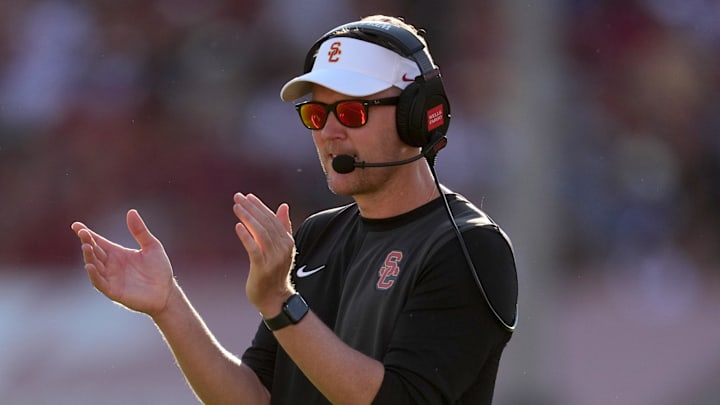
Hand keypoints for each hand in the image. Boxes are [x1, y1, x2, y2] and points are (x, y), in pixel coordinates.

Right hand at [70, 209, 174, 316]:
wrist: (167, 292)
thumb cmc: (159, 269)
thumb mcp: (152, 246)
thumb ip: (140, 231)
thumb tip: (131, 211)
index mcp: (117, 253)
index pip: (98, 241)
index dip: (87, 234)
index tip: (76, 225)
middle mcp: (110, 265)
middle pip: (94, 252)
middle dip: (87, 242)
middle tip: (83, 233)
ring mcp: (111, 278)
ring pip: (94, 266)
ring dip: (89, 257)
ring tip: (87, 246)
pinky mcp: (113, 291)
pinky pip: (100, 283)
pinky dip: (94, 275)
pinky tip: (90, 266)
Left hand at [232, 193, 294, 315]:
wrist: (275, 299)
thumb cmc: (275, 272)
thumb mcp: (281, 248)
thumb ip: (282, 227)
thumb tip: (283, 206)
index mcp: (287, 242)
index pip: (273, 219)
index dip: (260, 206)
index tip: (247, 196)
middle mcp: (283, 248)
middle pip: (266, 223)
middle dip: (251, 208)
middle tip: (237, 197)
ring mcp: (274, 259)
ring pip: (260, 233)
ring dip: (248, 218)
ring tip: (236, 207)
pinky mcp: (262, 268)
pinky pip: (254, 249)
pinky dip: (246, 236)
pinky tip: (238, 226)